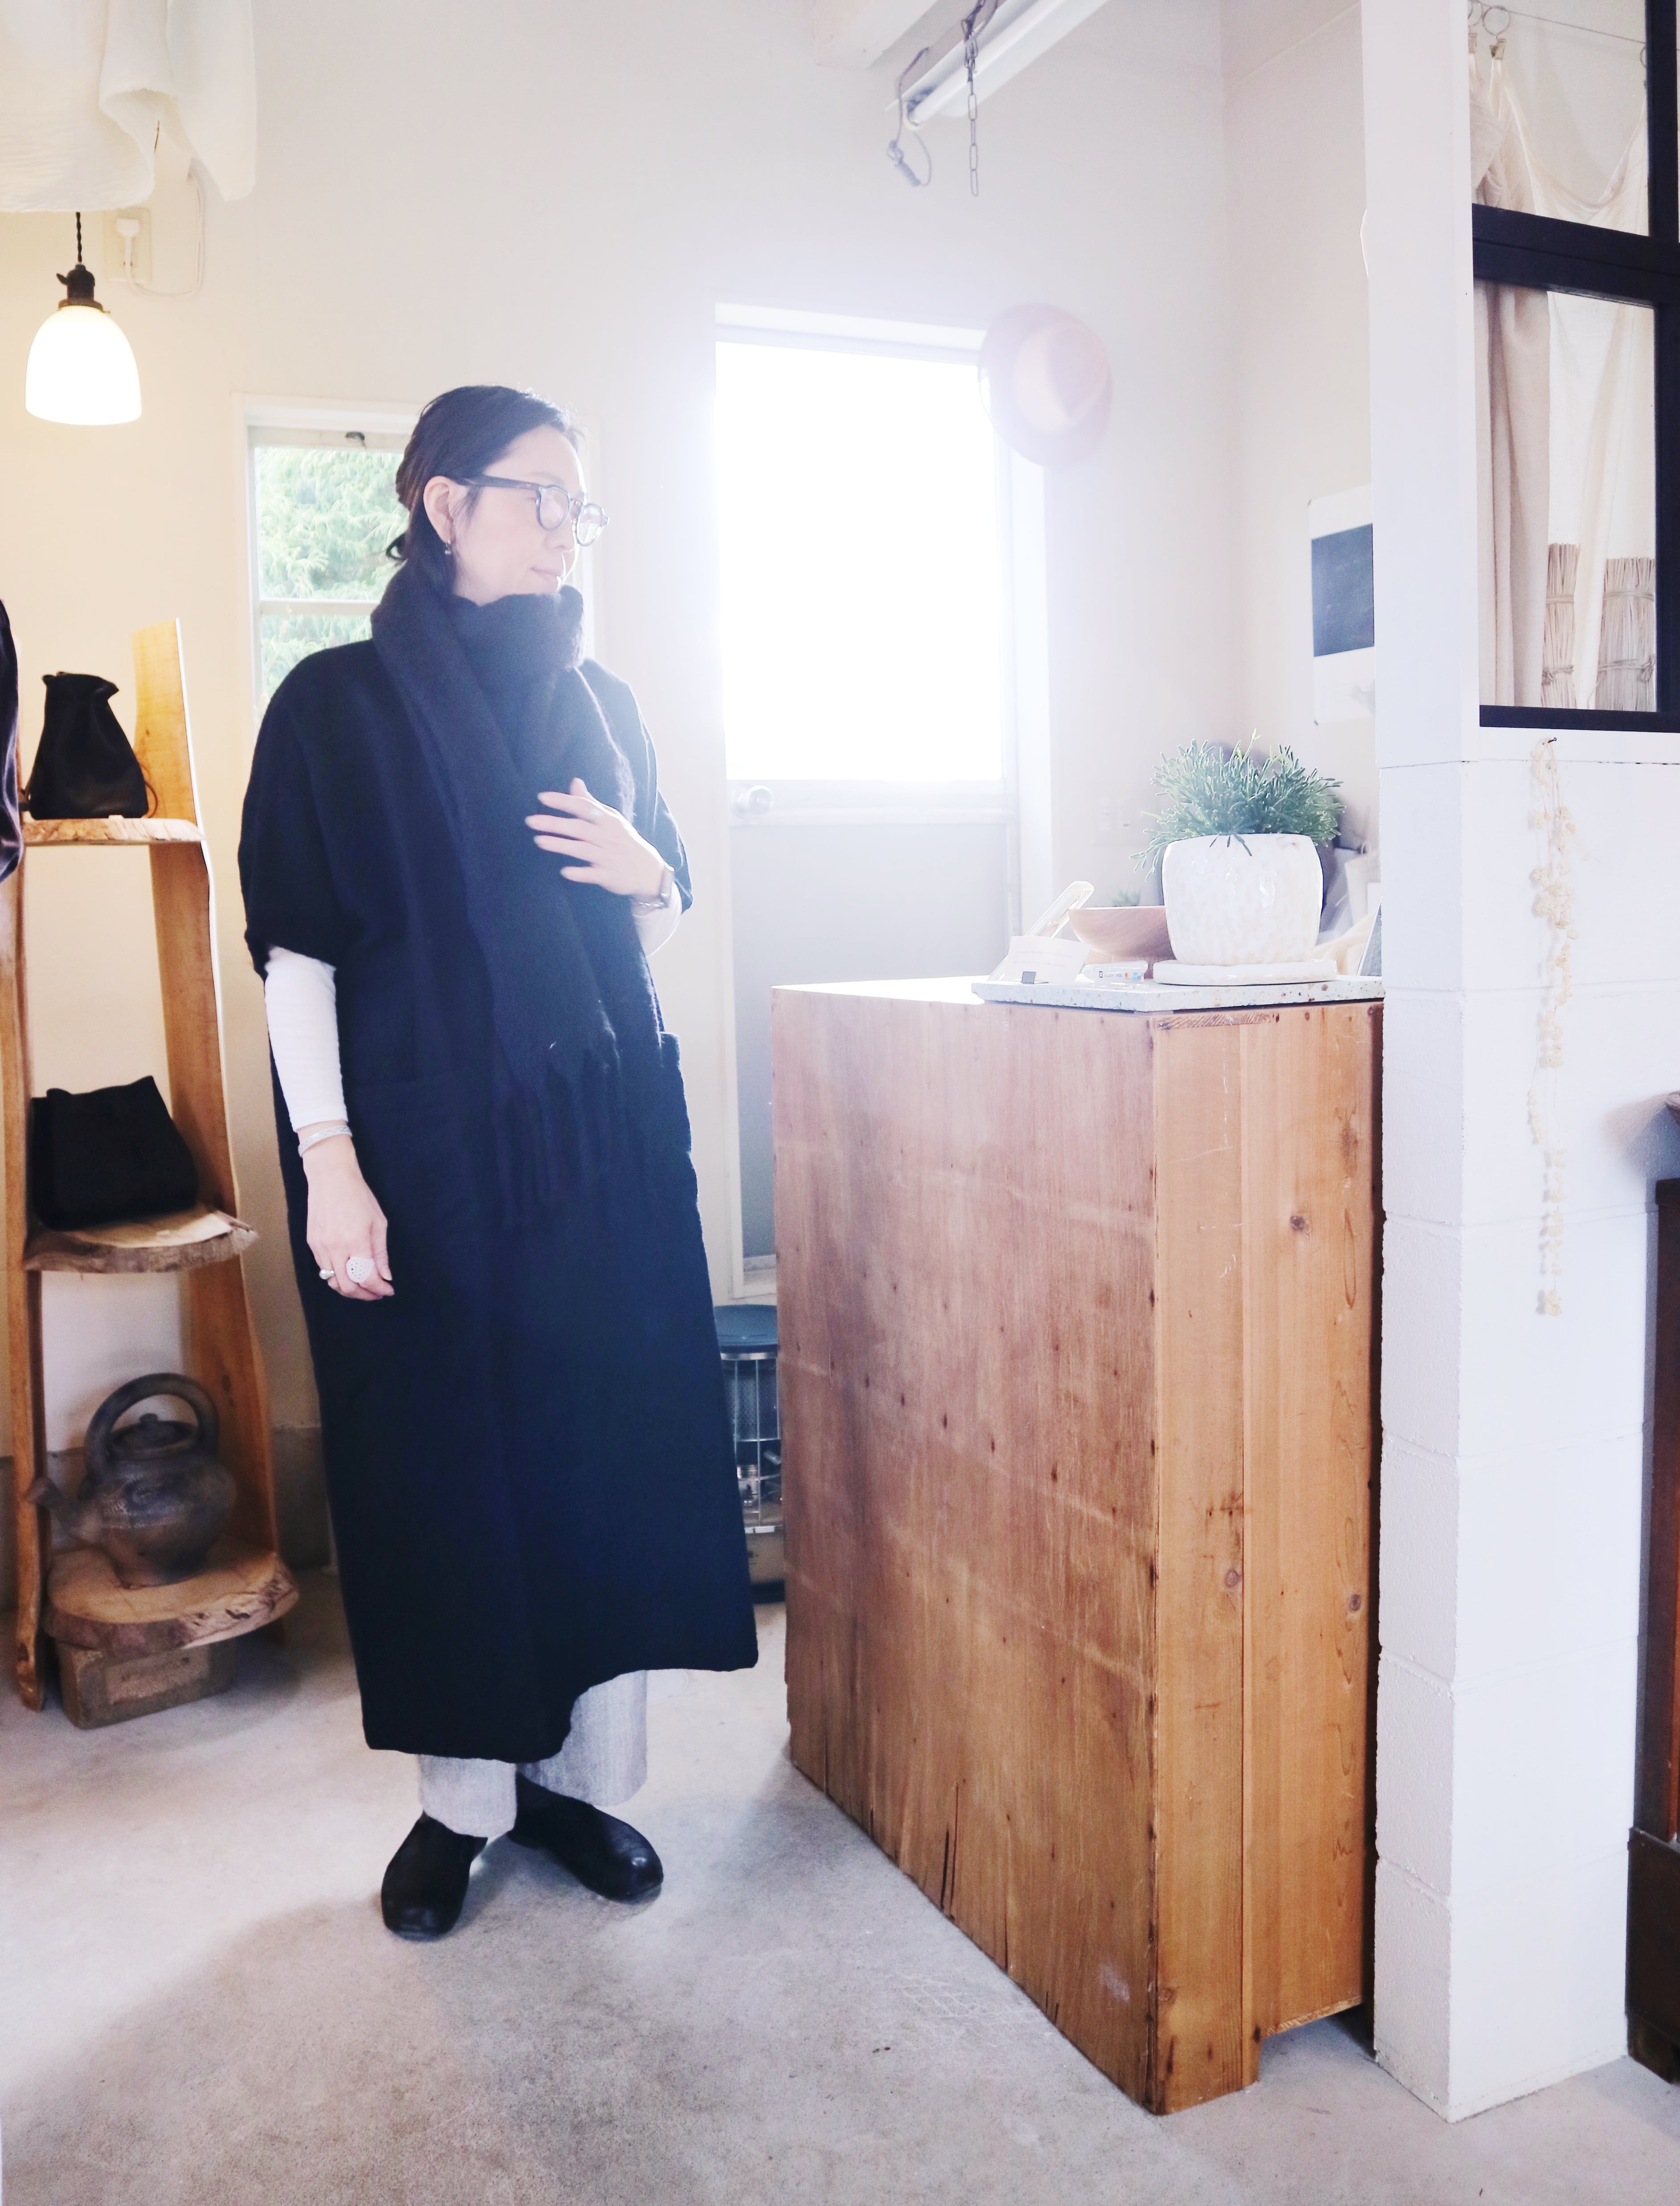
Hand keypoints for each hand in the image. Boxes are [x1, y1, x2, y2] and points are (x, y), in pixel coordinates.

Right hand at [302, 1134, 392, 1299]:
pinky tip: (349, 1272)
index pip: (367, 1278)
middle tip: (376, 1293)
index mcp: (355, 1241)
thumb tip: (385, 1276)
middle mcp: (335, 1248)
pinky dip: (337, 1276)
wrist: (330, 1177)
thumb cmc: (358, 1196)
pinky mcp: (312, 1243)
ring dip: (349, 1289)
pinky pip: (323, 1269)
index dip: (379, 1289)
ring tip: (363, 1286)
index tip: (388, 1290)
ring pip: (332, 1281)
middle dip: (364, 1295)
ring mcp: (320, 1247)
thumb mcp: (378, 1222)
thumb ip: (381, 1253)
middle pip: (347, 1287)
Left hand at [526, 778, 666, 899]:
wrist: (649, 871)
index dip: (564, 801)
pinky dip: (580, 873)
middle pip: (579, 828)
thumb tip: (575, 781)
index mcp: (608, 820)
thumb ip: (591, 803)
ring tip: (539, 841)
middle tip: (531, 821)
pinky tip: (564, 872)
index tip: (542, 797)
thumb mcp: (611, 819)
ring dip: (561, 845)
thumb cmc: (624, 841)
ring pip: (583, 849)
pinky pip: (593, 874)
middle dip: (555, 823)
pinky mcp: (609, 876)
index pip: (584, 807)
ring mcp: (608, 857)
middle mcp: (608, 837)